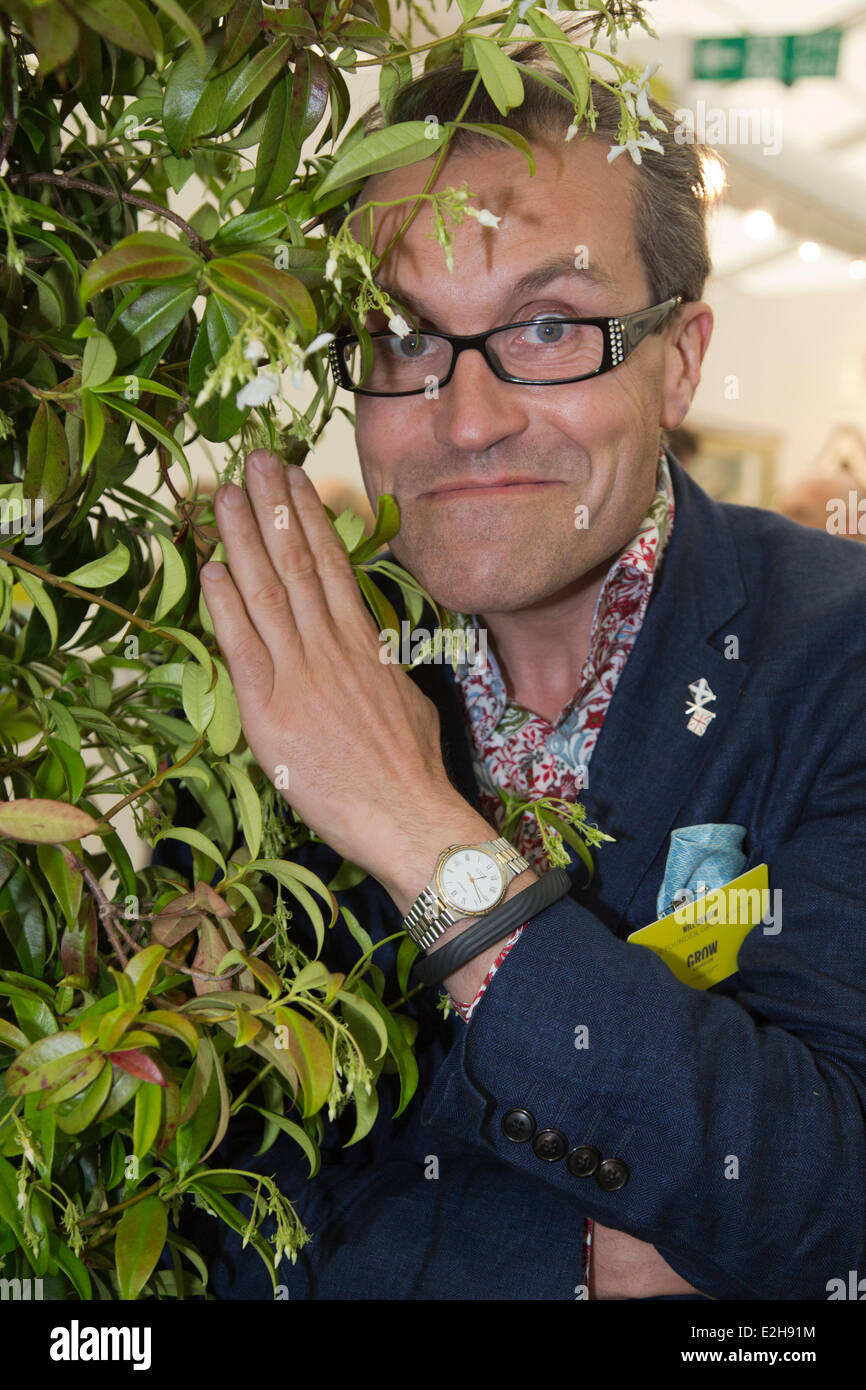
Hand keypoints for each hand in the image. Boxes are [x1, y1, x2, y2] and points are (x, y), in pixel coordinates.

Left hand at [199, 450, 482, 893]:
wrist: (408, 816)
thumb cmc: (412, 769)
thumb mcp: (408, 701)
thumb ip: (379, 667)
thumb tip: (370, 651)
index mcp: (365, 643)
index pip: (332, 565)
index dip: (310, 517)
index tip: (295, 480)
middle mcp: (331, 646)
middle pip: (297, 561)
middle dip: (273, 507)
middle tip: (255, 460)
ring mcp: (300, 673)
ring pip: (267, 590)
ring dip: (242, 538)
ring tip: (225, 493)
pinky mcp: (270, 708)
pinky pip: (242, 644)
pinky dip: (224, 603)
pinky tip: (210, 566)